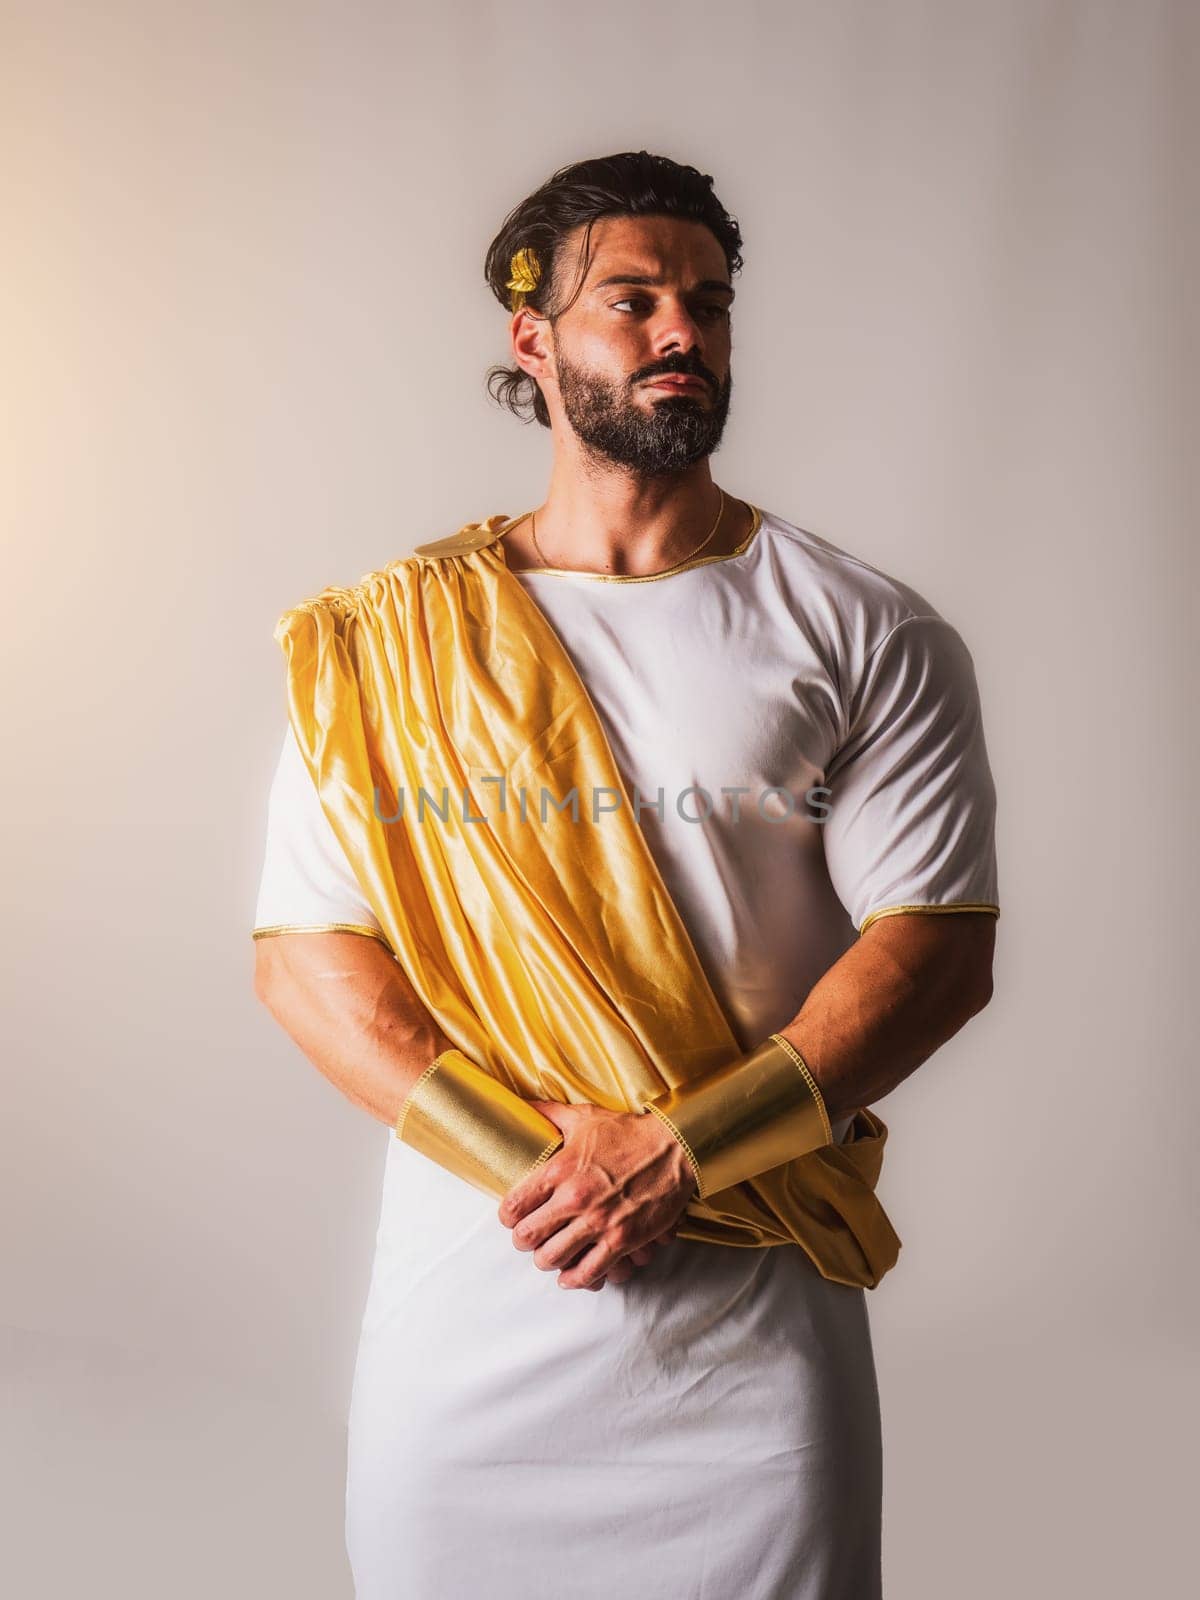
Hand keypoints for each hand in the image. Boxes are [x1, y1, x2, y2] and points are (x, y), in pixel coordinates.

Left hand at [496, 1100, 697, 1290]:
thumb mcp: (585, 1117)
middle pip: (527, 1237)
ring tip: (550, 1254)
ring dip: (547, 1260)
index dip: (508, 1216)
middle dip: (523, 1240)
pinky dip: (574, 1279)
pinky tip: (569, 1276)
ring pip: (552, 1258)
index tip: (512, 1217)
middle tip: (529, 1238)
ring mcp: (598, 1222)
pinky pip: (587, 1272)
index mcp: (560, 1170)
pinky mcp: (622, 1240)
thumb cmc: (628, 1133)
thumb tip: (523, 1104)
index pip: (514, 1206)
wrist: (674, 1147)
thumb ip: (549, 1113)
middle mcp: (574, 1199)